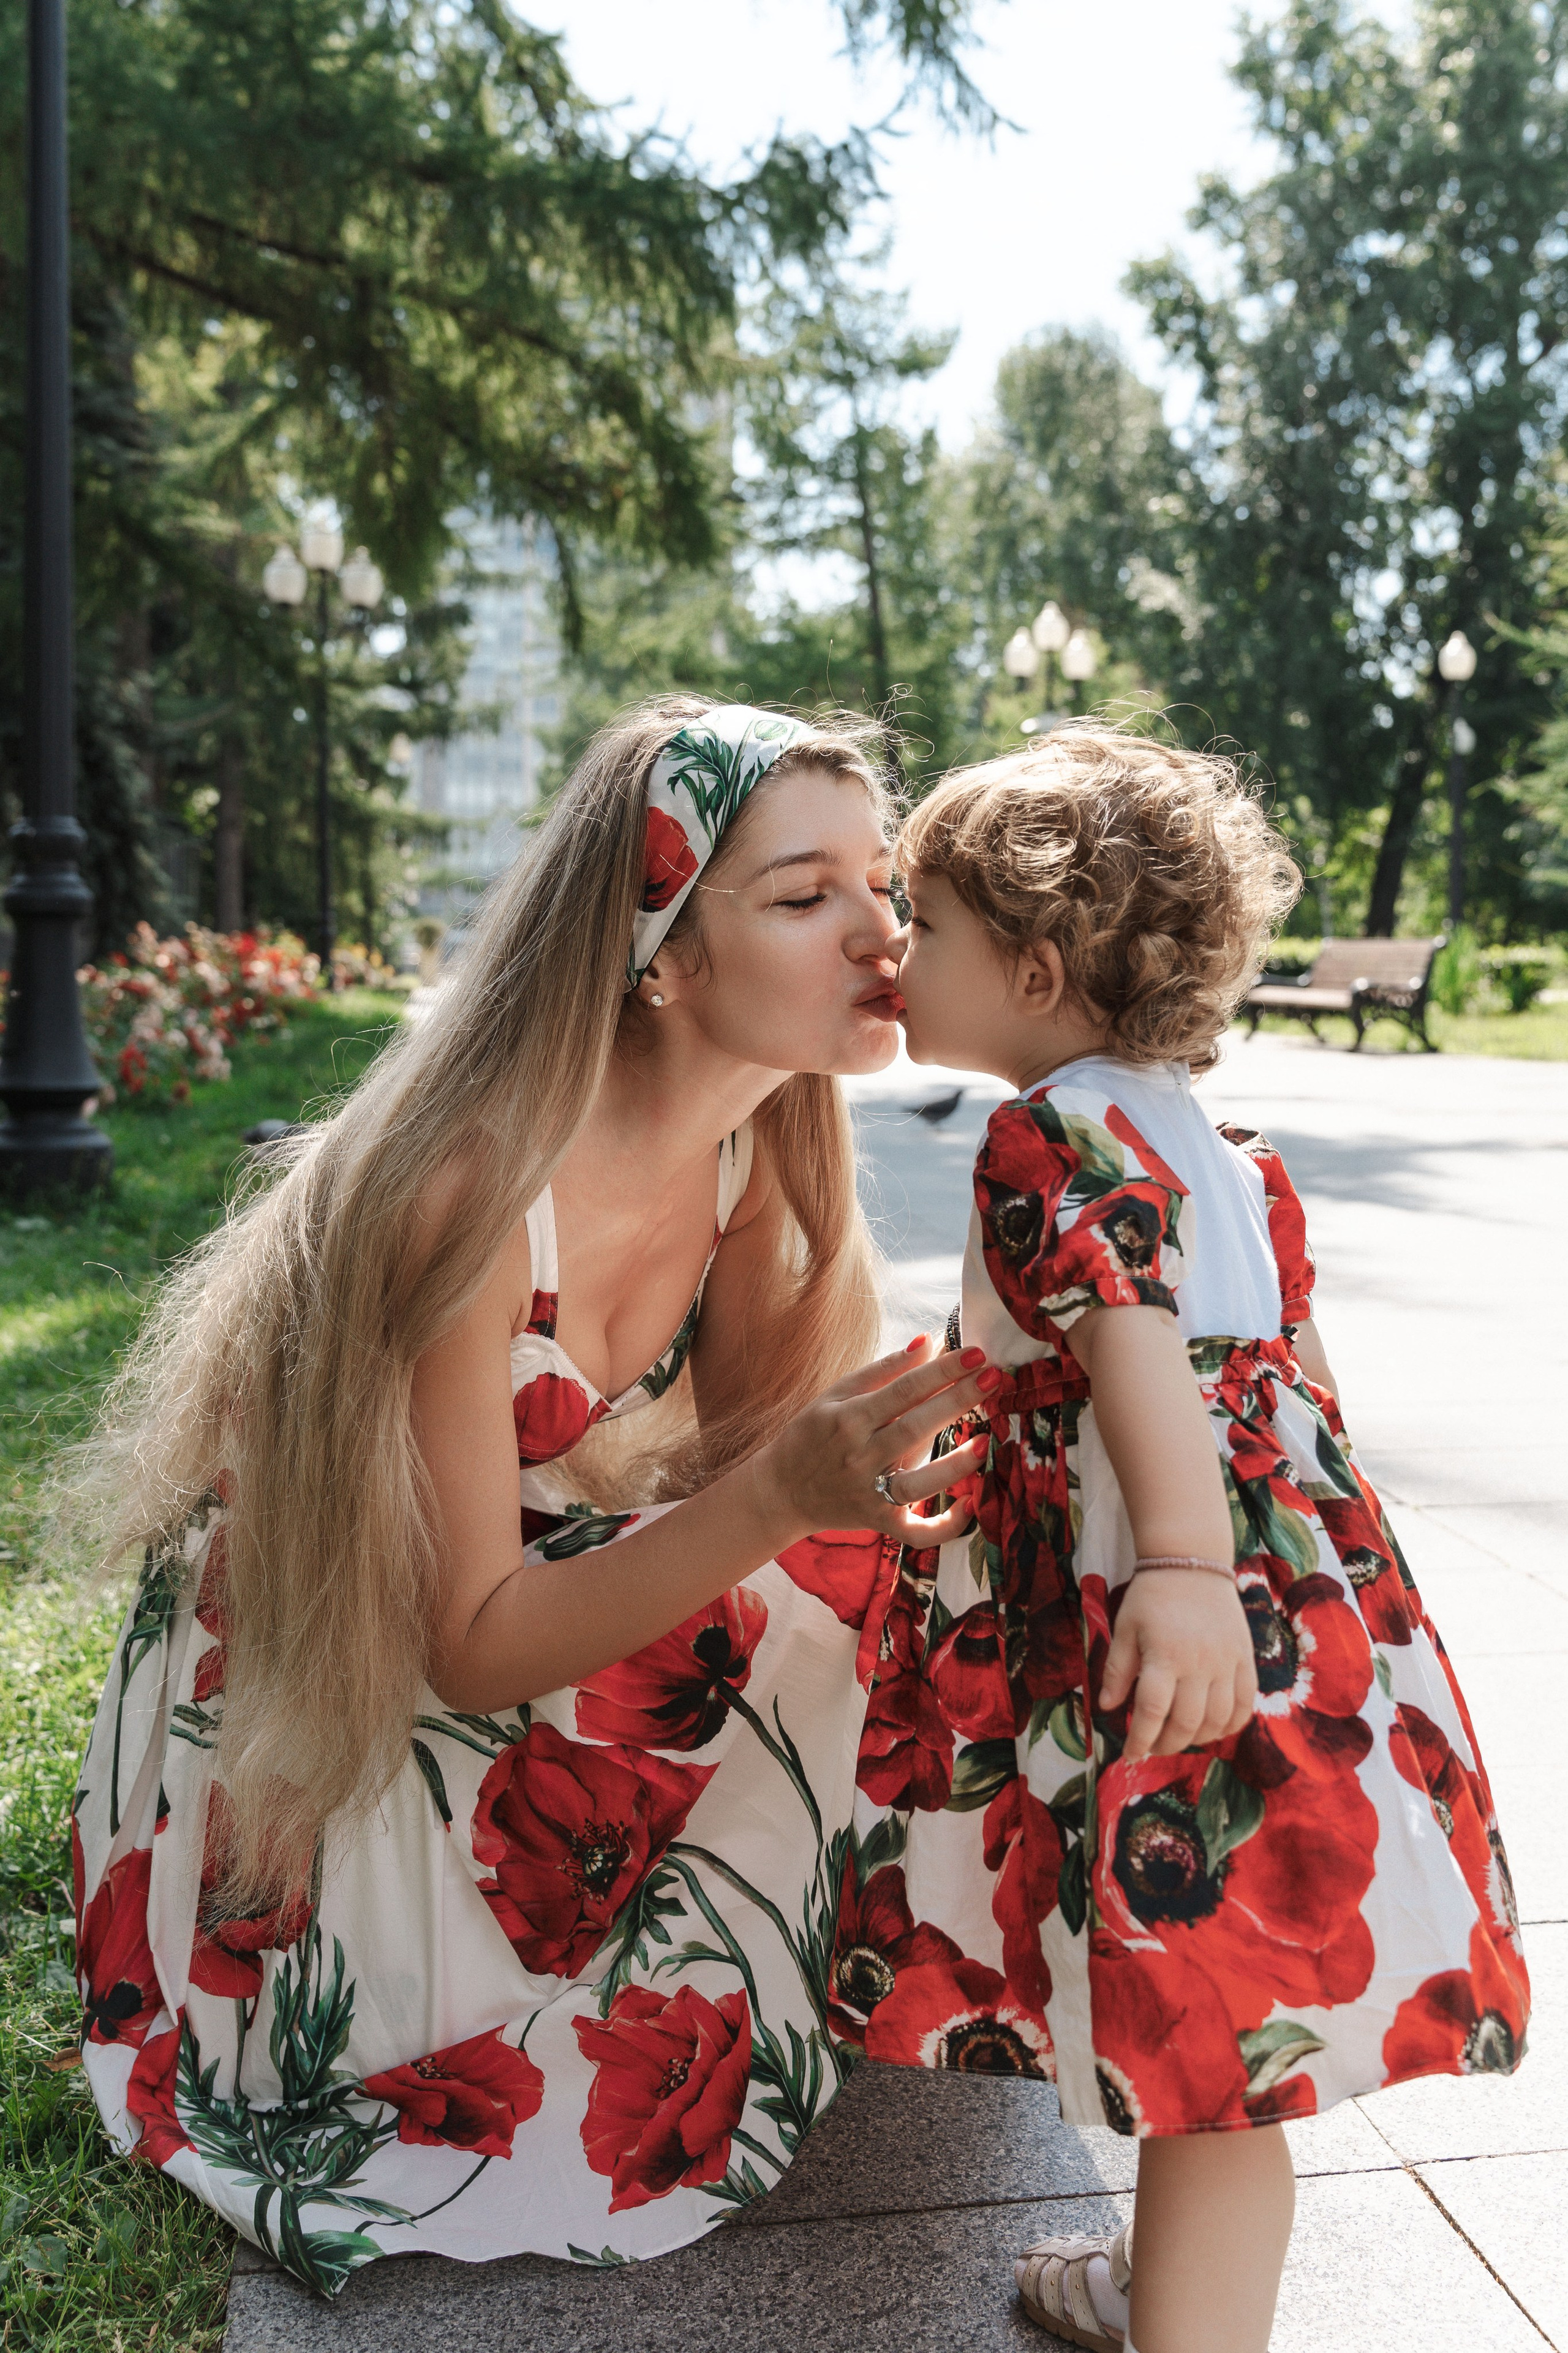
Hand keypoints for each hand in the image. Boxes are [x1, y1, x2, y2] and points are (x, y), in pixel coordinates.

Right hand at [754, 1334, 996, 1551]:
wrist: (780, 1490)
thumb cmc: (812, 1435)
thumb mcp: (835, 1394)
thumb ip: (881, 1371)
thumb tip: (926, 1342)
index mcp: (848, 1418)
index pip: (903, 1390)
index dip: (941, 1371)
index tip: (976, 1354)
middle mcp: (859, 1456)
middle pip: (915, 1427)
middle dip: (957, 1400)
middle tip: (995, 1378)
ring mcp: (869, 1493)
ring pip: (917, 1482)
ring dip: (954, 1464)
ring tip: (986, 1442)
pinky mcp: (878, 1522)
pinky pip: (915, 1532)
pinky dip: (943, 1526)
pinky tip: (970, 1506)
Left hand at [1099, 1570, 1256, 1759]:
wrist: (1192, 1561)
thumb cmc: (1152, 1596)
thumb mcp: (1125, 1628)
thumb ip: (1117, 1669)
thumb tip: (1107, 1707)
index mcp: (1164, 1656)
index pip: (1151, 1712)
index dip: (1139, 1739)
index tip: (1130, 1754)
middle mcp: (1199, 1664)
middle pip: (1186, 1723)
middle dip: (1166, 1744)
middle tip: (1152, 1746)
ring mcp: (1227, 1664)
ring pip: (1217, 1720)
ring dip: (1197, 1739)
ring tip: (1179, 1737)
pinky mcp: (1246, 1660)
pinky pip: (1244, 1705)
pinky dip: (1230, 1724)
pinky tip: (1213, 1728)